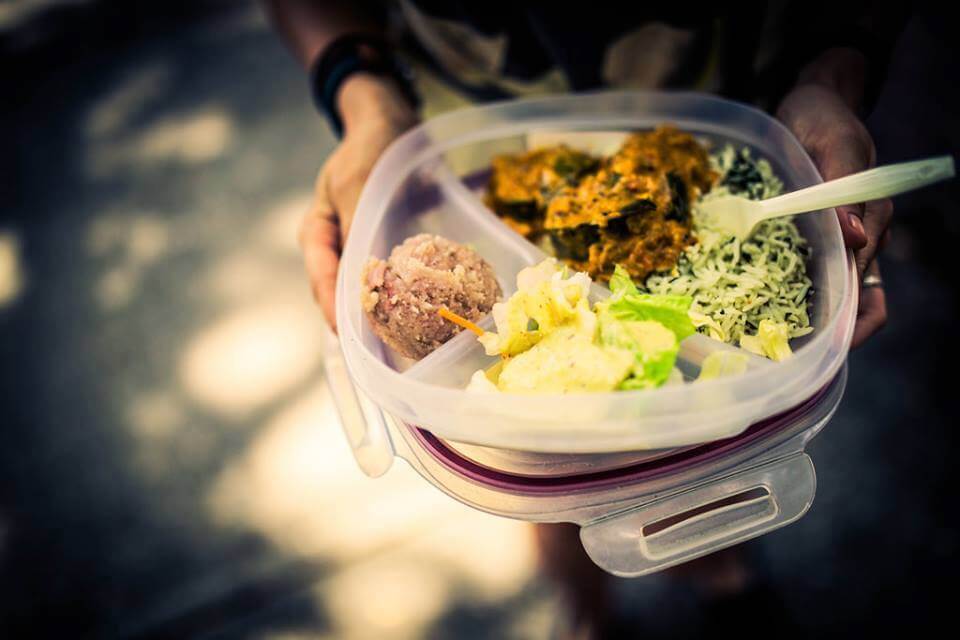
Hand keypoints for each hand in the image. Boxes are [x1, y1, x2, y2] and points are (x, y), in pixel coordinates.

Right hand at [298, 74, 417, 329]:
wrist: (389, 126)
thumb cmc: (368, 148)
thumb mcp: (357, 178)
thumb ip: (357, 220)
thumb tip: (362, 267)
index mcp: (317, 234)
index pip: (322, 281)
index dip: (335, 311)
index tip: (351, 336)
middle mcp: (336, 251)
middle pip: (343, 297)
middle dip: (363, 326)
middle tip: (385, 354)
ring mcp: (361, 254)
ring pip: (369, 294)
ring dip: (388, 317)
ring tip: (409, 346)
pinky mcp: (387, 254)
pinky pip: (396, 282)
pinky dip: (409, 299)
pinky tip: (431, 315)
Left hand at [777, 83, 890, 347]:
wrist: (810, 102)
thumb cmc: (828, 120)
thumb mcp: (838, 146)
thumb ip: (845, 190)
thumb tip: (856, 240)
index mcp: (871, 227)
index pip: (869, 298)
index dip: (851, 331)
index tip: (823, 351)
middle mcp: (850, 244)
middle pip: (840, 308)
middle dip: (815, 336)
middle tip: (775, 359)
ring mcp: (823, 242)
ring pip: (813, 294)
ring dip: (789, 318)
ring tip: (751, 342)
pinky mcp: (796, 234)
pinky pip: (786, 269)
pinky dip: (769, 289)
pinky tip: (736, 303)